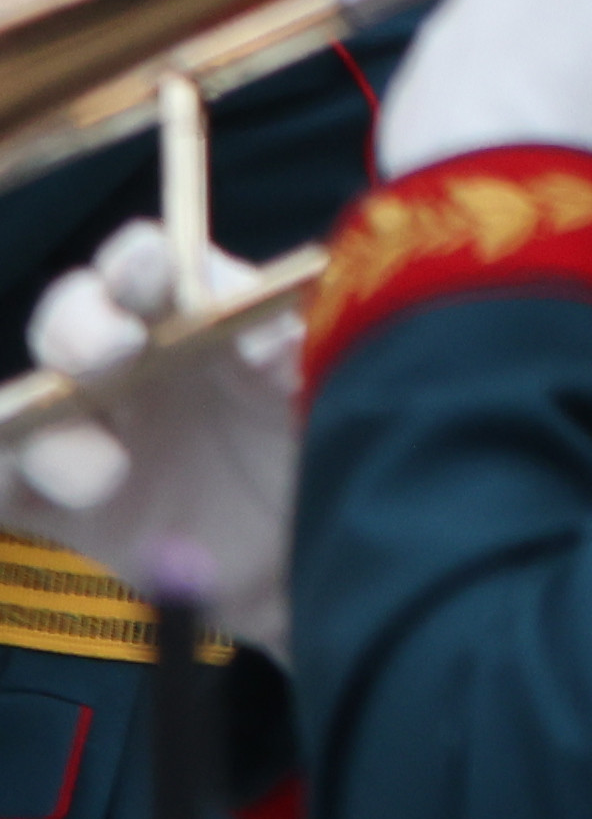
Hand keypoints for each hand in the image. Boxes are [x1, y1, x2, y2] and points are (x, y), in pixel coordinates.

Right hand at [12, 230, 294, 662]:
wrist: (312, 555)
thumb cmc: (324, 450)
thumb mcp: (331, 400)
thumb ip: (303, 360)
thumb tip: (270, 339)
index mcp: (196, 317)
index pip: (149, 265)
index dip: (143, 263)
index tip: (157, 279)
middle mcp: (128, 362)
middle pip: (71, 317)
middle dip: (81, 326)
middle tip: (118, 353)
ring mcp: (83, 430)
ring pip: (26, 401)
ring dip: (47, 430)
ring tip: (107, 479)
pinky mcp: (52, 505)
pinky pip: (2, 482)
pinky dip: (6, 473)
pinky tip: (32, 489)